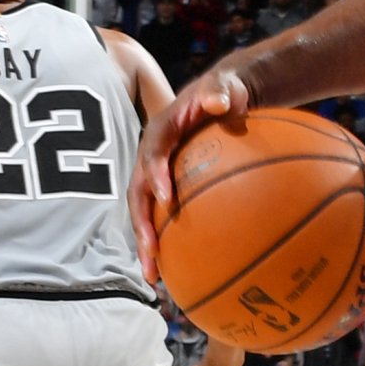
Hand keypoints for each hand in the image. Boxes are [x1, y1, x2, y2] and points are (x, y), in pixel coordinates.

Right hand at [131, 65, 255, 282]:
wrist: (222, 98)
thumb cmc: (225, 93)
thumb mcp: (225, 87)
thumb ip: (221, 93)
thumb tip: (221, 102)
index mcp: (160, 132)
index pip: (153, 154)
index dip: (155, 176)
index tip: (166, 199)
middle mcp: (151, 157)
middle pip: (139, 194)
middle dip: (142, 226)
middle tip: (152, 253)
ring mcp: (156, 175)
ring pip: (144, 214)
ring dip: (147, 245)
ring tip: (153, 278)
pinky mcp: (166, 189)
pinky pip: (161, 218)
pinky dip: (164, 243)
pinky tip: (175, 272)